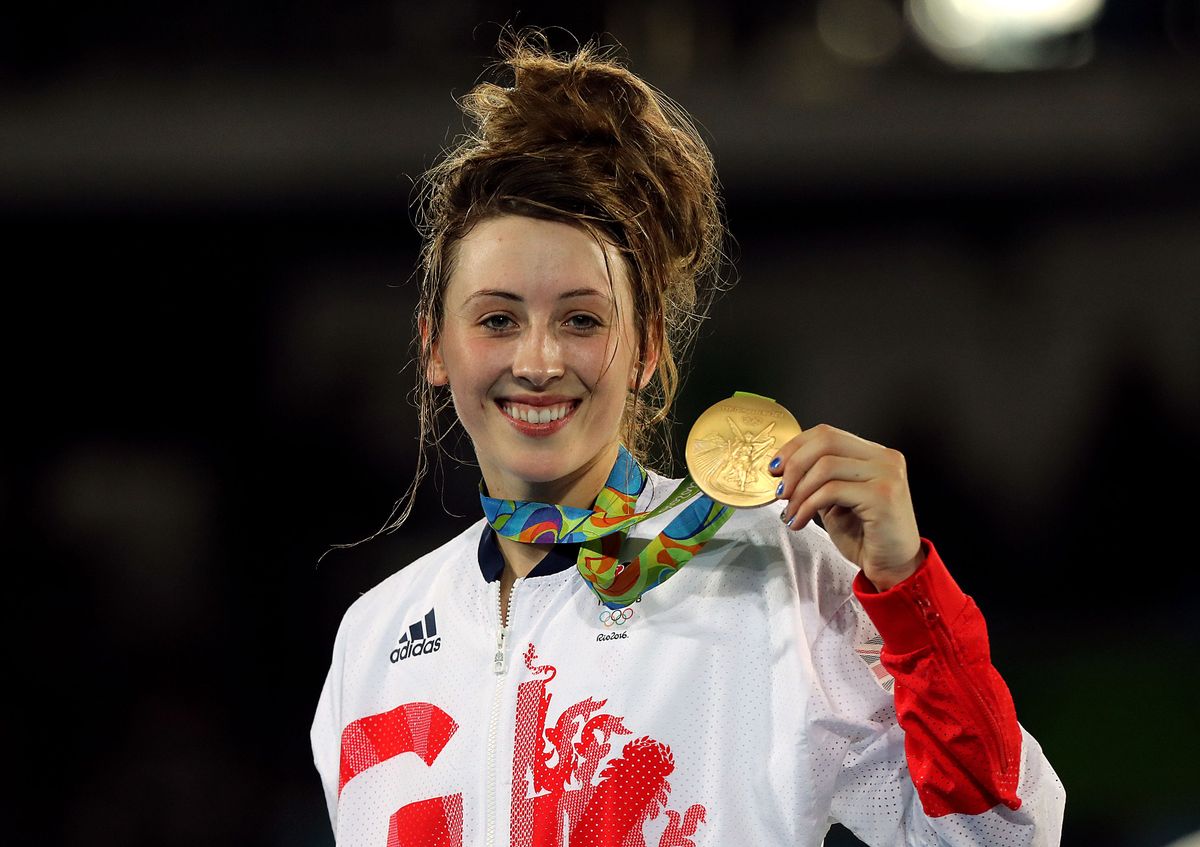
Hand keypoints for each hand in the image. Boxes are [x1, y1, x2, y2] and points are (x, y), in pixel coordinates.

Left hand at [769, 424, 923, 590]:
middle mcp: (884, 458)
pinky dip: (808, 506)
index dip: (795, 447)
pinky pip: (831, 491)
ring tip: (791, 512)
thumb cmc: (866, 537)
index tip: (776, 467)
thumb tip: (783, 469)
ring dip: (799, 491)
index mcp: (874, 454)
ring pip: (825, 466)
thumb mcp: (835, 501)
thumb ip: (817, 480)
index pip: (827, 434)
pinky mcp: (882, 496)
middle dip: (794, 465)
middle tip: (780, 490)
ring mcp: (887, 474)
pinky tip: (800, 522)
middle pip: (826, 442)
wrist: (894, 568)